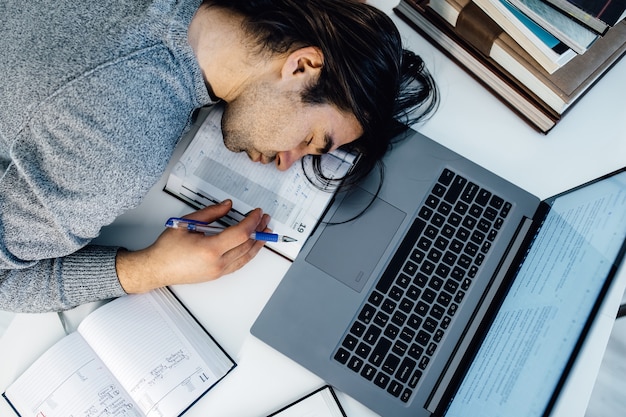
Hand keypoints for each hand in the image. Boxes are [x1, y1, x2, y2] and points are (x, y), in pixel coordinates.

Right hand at [116, 200, 269, 292]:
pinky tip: (252, 245)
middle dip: (259, 230)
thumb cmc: (167, 248)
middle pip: (247, 245)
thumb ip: (210, 213)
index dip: (252, 221)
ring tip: (265, 231)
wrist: (156, 268)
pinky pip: (239, 264)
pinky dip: (249, 253)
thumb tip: (228, 205)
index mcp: (210, 249)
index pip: (241, 233)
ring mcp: (218, 271)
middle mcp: (217, 263)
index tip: (257, 212)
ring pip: (246, 257)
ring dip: (257, 243)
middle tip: (264, 219)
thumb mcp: (187, 223)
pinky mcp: (217, 275)